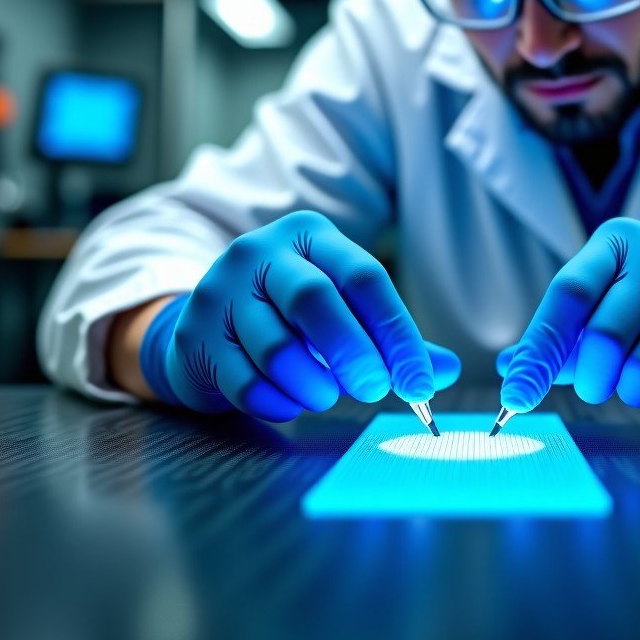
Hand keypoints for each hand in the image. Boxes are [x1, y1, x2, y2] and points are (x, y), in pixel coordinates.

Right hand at [141, 211, 459, 421]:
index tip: (420, 381)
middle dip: (353, 352)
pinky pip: (243, 379)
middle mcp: (262, 252)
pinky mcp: (194, 334)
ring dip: (311, 383)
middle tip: (375, 391)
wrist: (206, 321)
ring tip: (326, 396)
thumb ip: (391, 338)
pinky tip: (291, 403)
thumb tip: (445, 371)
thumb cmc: (290, 315)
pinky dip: (276, 401)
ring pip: (275, 344)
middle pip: (314, 299)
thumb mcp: (341, 307)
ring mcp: (221, 290)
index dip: (397, 333)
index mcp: (310, 236)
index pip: (364, 277)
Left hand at [497, 219, 639, 412]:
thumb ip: (563, 337)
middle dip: (592, 380)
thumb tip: (511, 366)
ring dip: (636, 389)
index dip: (539, 350)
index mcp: (618, 241)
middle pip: (603, 335)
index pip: (568, 293)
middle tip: (599, 388)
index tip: (516, 396)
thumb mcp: (612, 306)